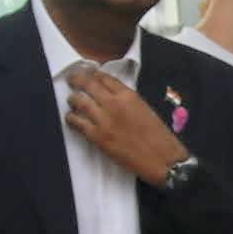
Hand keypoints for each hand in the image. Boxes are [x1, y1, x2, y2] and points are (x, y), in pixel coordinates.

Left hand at [59, 62, 184, 185]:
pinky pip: (76, 122)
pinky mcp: (97, 137)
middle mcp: (114, 104)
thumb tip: (111, 97)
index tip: (88, 74)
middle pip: (88, 84)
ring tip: (72, 100)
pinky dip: (71, 118)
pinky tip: (71, 118)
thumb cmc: (159, 137)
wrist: (161, 159)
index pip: (104, 77)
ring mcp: (104, 120)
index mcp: (129, 95)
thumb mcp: (146, 109)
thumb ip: (127, 100)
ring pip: (78, 101)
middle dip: (77, 79)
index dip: (93, 74)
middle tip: (72, 79)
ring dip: (72, 99)